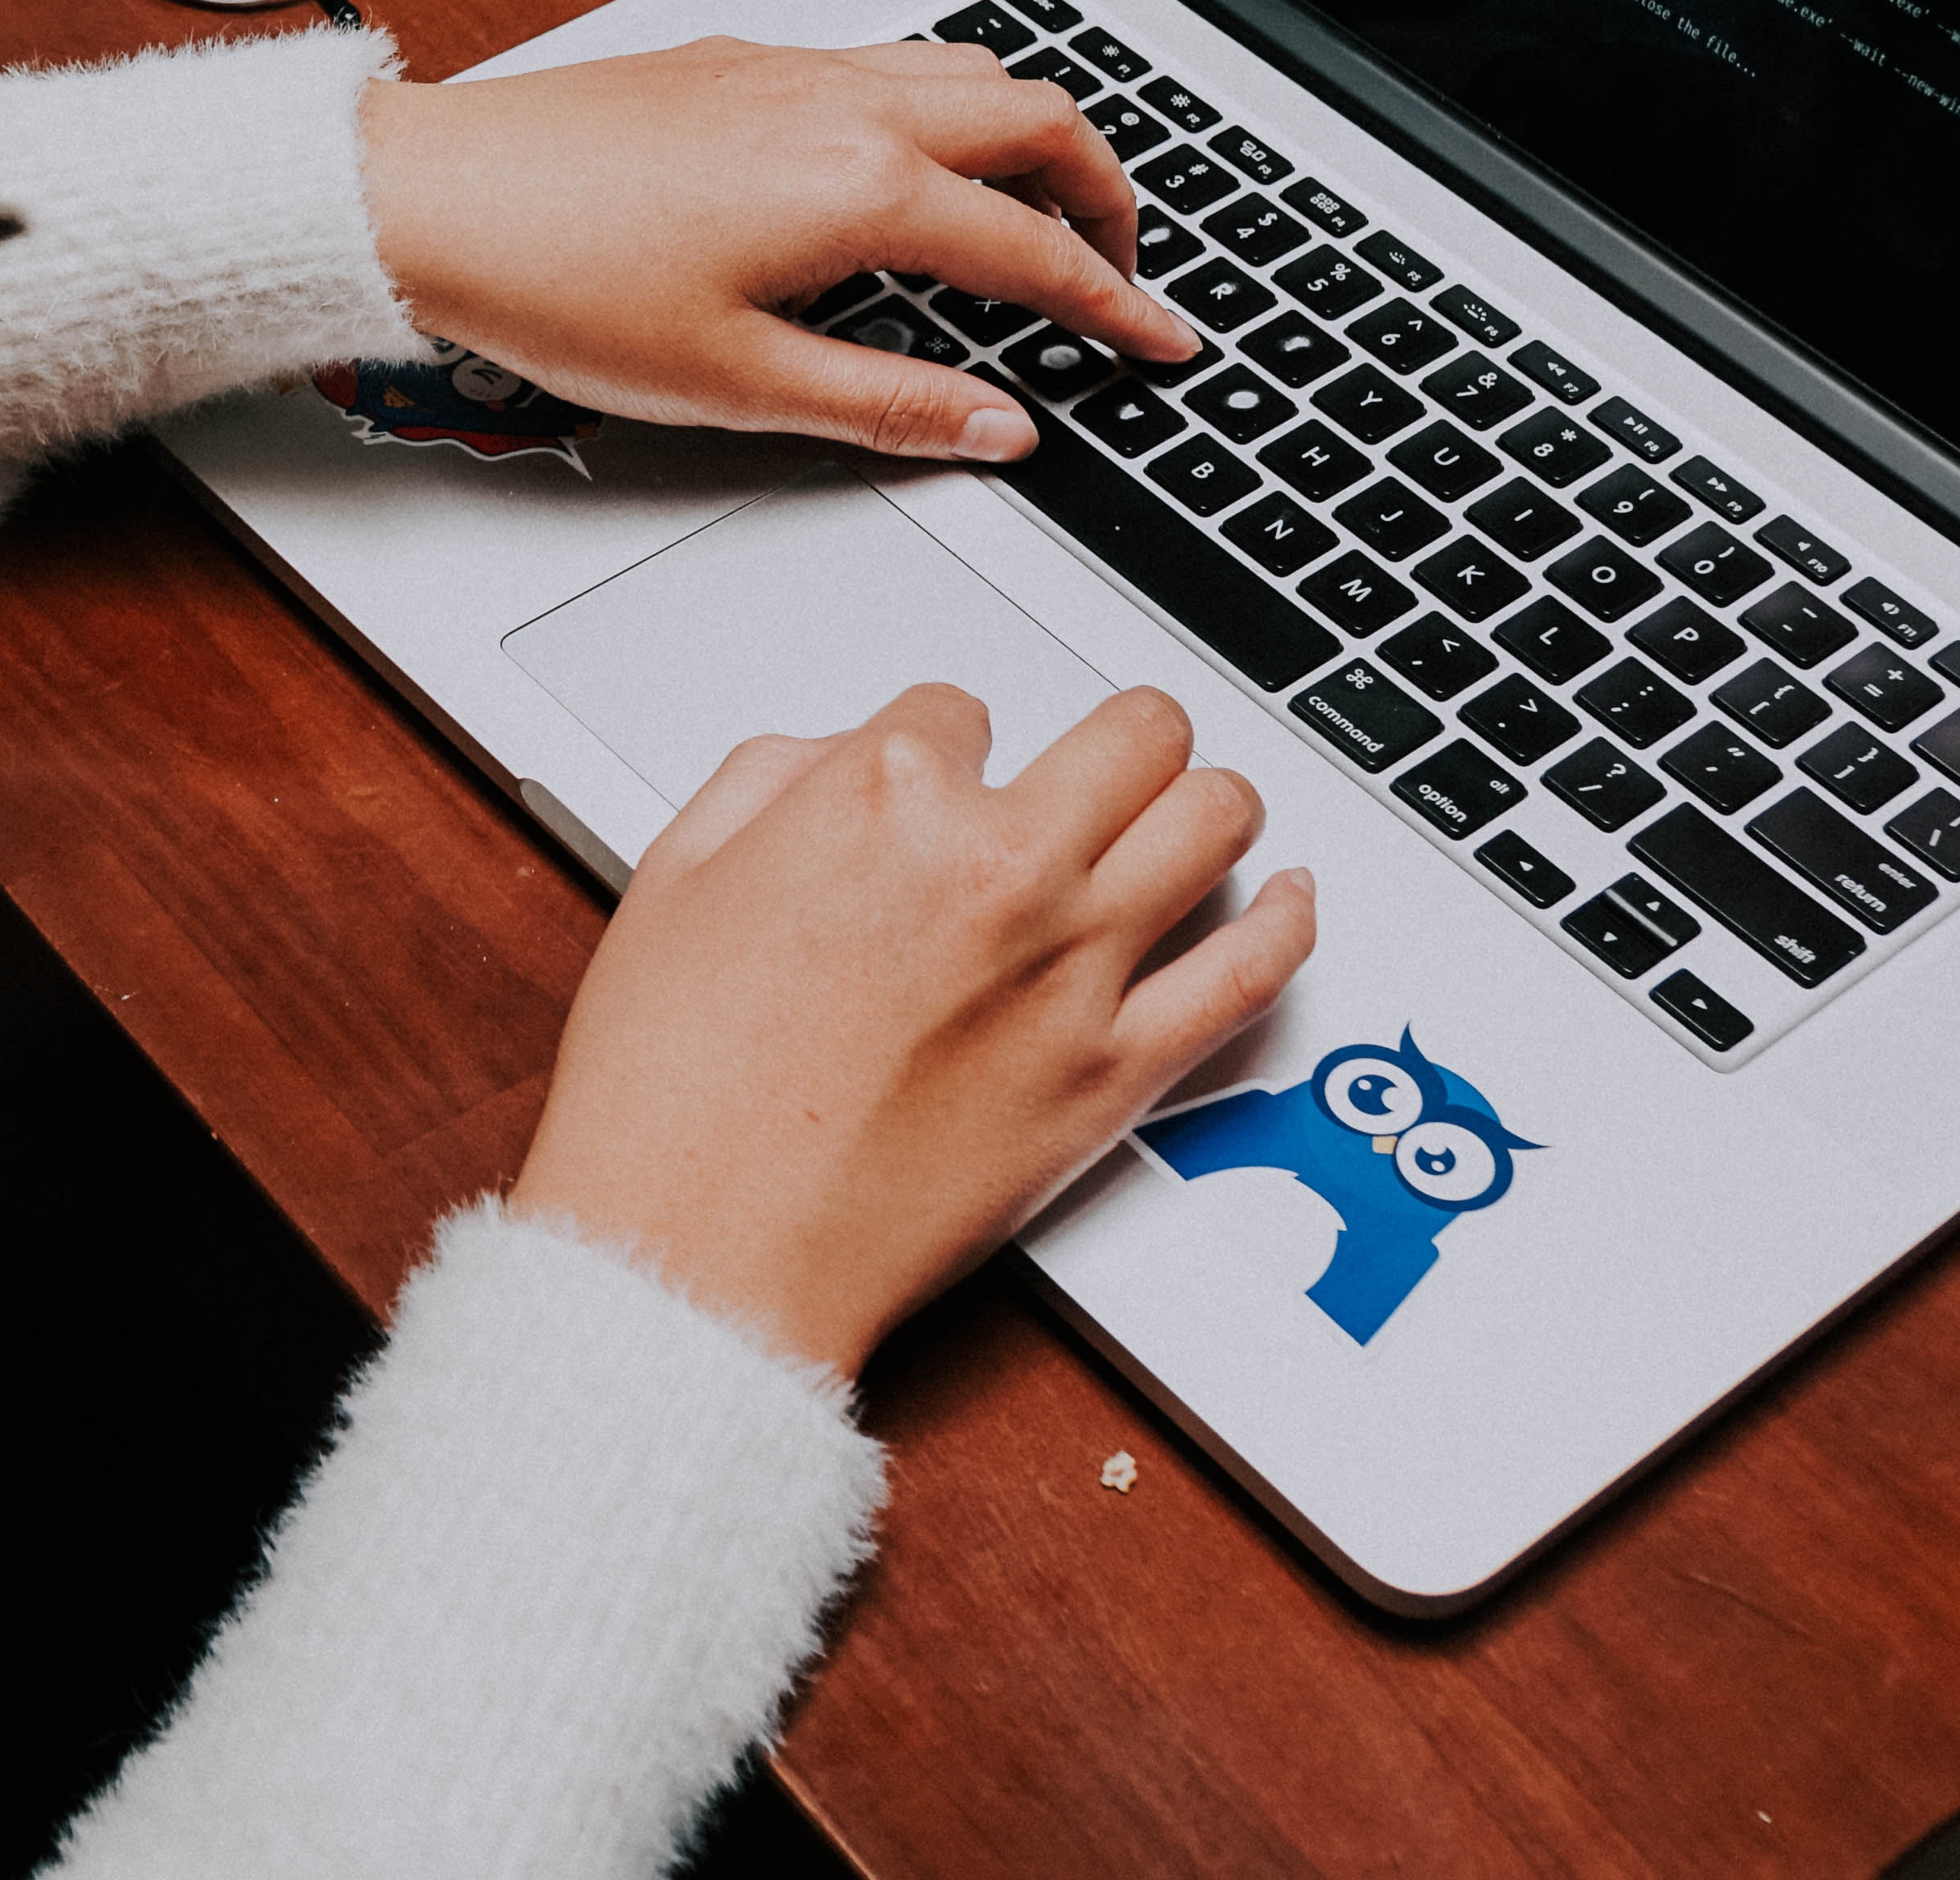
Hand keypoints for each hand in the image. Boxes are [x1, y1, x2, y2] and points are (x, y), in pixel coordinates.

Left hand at [353, 38, 1199, 463]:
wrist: (425, 198)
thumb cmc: (554, 286)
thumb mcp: (737, 384)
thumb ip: (888, 404)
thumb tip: (997, 427)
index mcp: (859, 186)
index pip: (1037, 250)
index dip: (1117, 305)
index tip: (1164, 340)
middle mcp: (841, 104)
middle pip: (1035, 118)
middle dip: (1104, 194)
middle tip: (1118, 271)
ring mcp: (788, 67)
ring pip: (965, 71)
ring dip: (1028, 138)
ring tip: (1036, 216)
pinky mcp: (737, 58)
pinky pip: (888, 61)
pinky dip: (947, 108)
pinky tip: (912, 169)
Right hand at [508, 683, 1318, 1374]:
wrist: (697, 1250)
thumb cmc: (671, 1090)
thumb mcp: (675, 874)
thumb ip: (770, 778)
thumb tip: (839, 756)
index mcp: (885, 799)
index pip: (963, 709)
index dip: (944, 748)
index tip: (938, 788)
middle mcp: (999, 866)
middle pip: (1134, 733)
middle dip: (1118, 737)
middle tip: (1109, 762)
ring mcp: (1071, 970)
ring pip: (1216, 817)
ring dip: (1207, 799)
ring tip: (1194, 811)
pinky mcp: (1113, 1074)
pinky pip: (1252, 970)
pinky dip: (1288, 920)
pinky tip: (1288, 896)